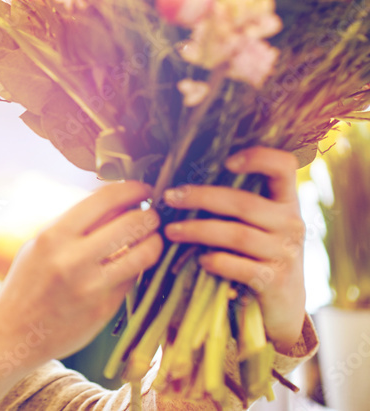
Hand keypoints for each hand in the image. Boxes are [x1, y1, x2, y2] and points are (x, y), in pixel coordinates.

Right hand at [0, 181, 161, 406]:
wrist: (14, 332)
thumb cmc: (28, 281)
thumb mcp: (42, 245)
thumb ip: (77, 225)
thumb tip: (119, 201)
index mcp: (53, 236)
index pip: (105, 200)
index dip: (131, 189)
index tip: (143, 188)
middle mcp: (72, 259)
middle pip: (132, 223)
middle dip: (150, 216)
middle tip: (152, 216)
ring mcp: (91, 287)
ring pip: (144, 253)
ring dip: (155, 241)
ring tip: (153, 238)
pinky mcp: (104, 309)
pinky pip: (133, 278)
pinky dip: (138, 267)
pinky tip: (133, 262)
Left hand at [162, 146, 306, 352]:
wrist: (284, 303)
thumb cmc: (260, 252)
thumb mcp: (259, 223)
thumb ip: (237, 201)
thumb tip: (184, 180)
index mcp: (286, 201)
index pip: (284, 166)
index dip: (259, 157)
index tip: (226, 162)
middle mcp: (291, 223)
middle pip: (243, 203)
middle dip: (200, 198)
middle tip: (169, 198)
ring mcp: (286, 253)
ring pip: (236, 235)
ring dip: (197, 230)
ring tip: (171, 231)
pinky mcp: (276, 281)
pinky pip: (240, 267)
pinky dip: (215, 261)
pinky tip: (200, 260)